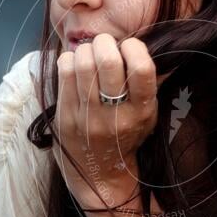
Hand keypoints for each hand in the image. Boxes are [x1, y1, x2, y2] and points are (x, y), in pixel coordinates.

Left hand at [53, 35, 158, 203]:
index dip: (134, 47)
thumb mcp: (148, 114)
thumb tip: (152, 44)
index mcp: (141, 112)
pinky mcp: (65, 116)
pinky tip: (75, 65)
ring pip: (82, 62)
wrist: (100, 173)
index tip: (130, 47)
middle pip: (107, 62)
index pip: (141, 69)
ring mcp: (87, 117)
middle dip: (105, 42)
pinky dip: (69, 59)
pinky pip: (64, 72)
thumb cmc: (127, 135)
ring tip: (89, 54)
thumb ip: (150, 84)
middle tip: (105, 44)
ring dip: (85, 49)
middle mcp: (115, 116)